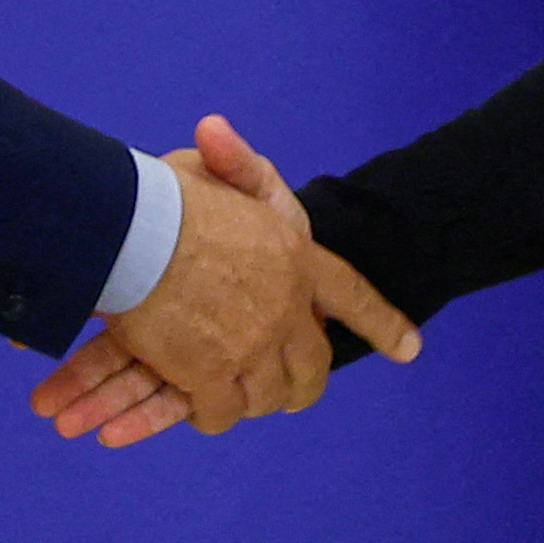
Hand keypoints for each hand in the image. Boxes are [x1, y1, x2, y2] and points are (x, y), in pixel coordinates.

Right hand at [30, 116, 417, 443]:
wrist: (133, 231)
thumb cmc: (165, 194)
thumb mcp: (209, 165)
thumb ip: (226, 162)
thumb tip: (212, 129)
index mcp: (296, 258)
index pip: (353, 297)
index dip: (382, 324)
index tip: (410, 348)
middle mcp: (286, 309)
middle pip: (312, 366)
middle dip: (303, 383)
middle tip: (296, 391)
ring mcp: (252, 347)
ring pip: (267, 397)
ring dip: (255, 400)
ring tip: (240, 397)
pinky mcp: (210, 376)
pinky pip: (221, 413)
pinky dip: (211, 413)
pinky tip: (200, 406)